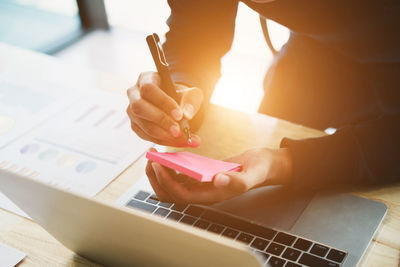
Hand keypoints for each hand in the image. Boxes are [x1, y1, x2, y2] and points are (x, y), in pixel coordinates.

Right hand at [126, 71, 203, 146]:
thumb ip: (191, 101)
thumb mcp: (191, 94)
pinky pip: (145, 135)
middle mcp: (134, 94)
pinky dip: (162, 140)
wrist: (176, 105)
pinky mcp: (135, 125)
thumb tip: (186, 114)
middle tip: (178, 131)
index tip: (179, 115)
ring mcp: (132, 111)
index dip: (163, 102)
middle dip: (160, 120)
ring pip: (141, 124)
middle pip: (139, 107)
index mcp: (146, 79)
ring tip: (181, 138)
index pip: (149, 89)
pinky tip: (176, 141)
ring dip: (162, 134)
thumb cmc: (181, 96)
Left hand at [146, 147, 292, 203]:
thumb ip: (237, 181)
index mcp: (212, 196)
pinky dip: (171, 167)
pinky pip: (181, 175)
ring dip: (160, 174)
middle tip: (150, 160)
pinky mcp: (201, 175)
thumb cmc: (259, 170)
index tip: (159, 165)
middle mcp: (203, 193)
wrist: (263, 165)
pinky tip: (168, 154)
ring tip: (154, 156)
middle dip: (157, 180)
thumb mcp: (252, 174)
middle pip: (171, 194)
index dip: (167, 183)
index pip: (181, 196)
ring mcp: (201, 185)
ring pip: (173, 185)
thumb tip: (217, 179)